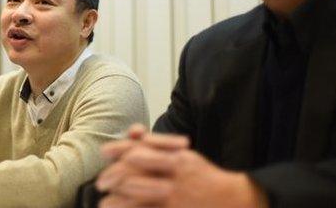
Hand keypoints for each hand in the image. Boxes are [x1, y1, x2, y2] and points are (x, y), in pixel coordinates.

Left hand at [96, 132, 267, 207]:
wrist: (234, 199)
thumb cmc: (203, 176)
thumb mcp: (183, 156)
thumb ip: (158, 145)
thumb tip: (133, 134)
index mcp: (176, 157)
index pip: (140, 150)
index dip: (119, 150)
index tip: (104, 152)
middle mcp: (175, 174)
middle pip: (134, 171)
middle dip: (113, 177)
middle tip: (100, 184)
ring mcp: (175, 195)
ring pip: (137, 194)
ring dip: (117, 199)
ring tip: (105, 203)